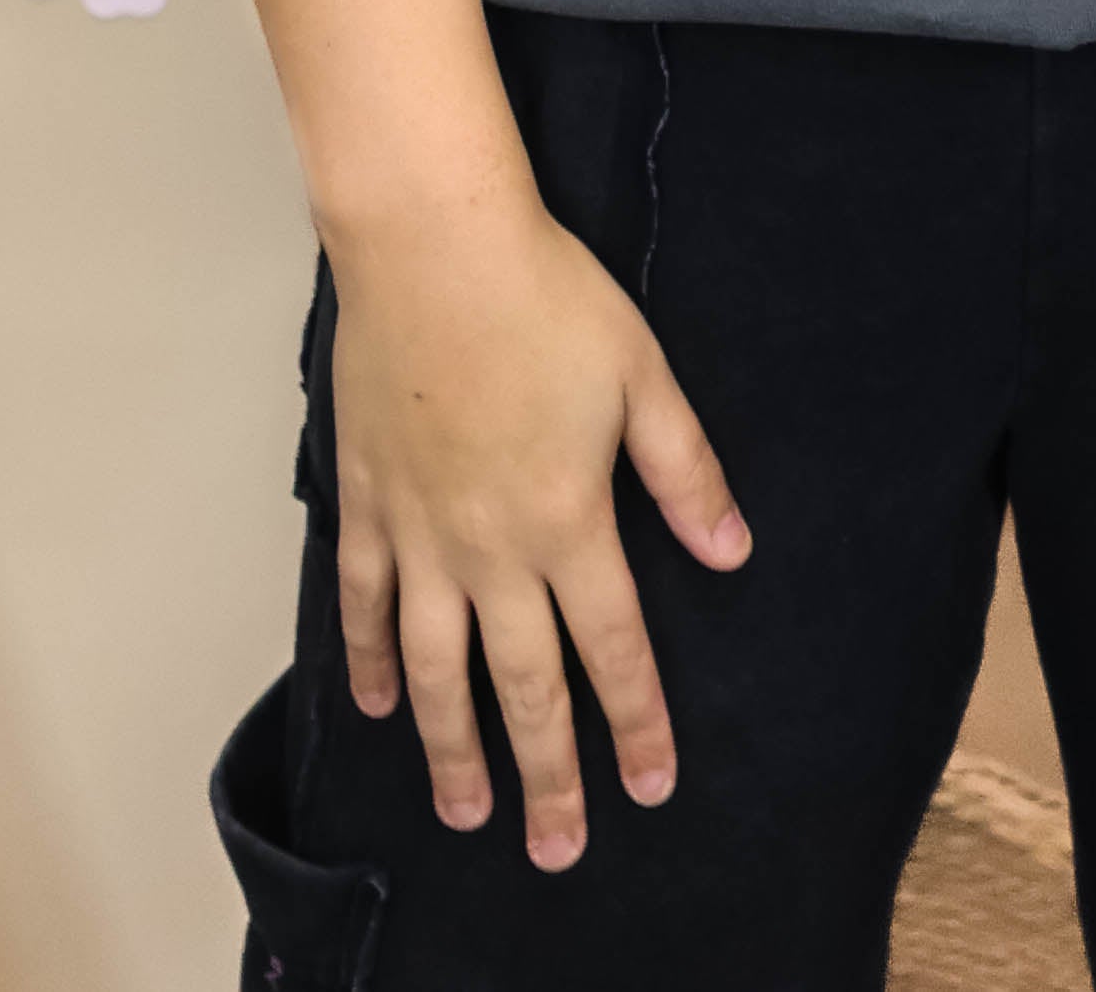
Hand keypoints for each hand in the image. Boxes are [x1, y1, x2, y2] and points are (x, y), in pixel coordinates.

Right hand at [328, 191, 750, 871]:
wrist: (433, 246)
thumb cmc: (546, 297)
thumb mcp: (643, 376)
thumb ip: (685, 472)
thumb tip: (732, 552)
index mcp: (569, 520)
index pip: (612, 647)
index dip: (636, 722)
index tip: (649, 786)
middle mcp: (491, 548)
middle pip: (522, 685)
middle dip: (545, 775)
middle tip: (556, 849)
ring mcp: (420, 533)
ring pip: (434, 669)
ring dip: (452, 746)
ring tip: (465, 809)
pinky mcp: (368, 503)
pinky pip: (363, 602)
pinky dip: (366, 659)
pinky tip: (378, 705)